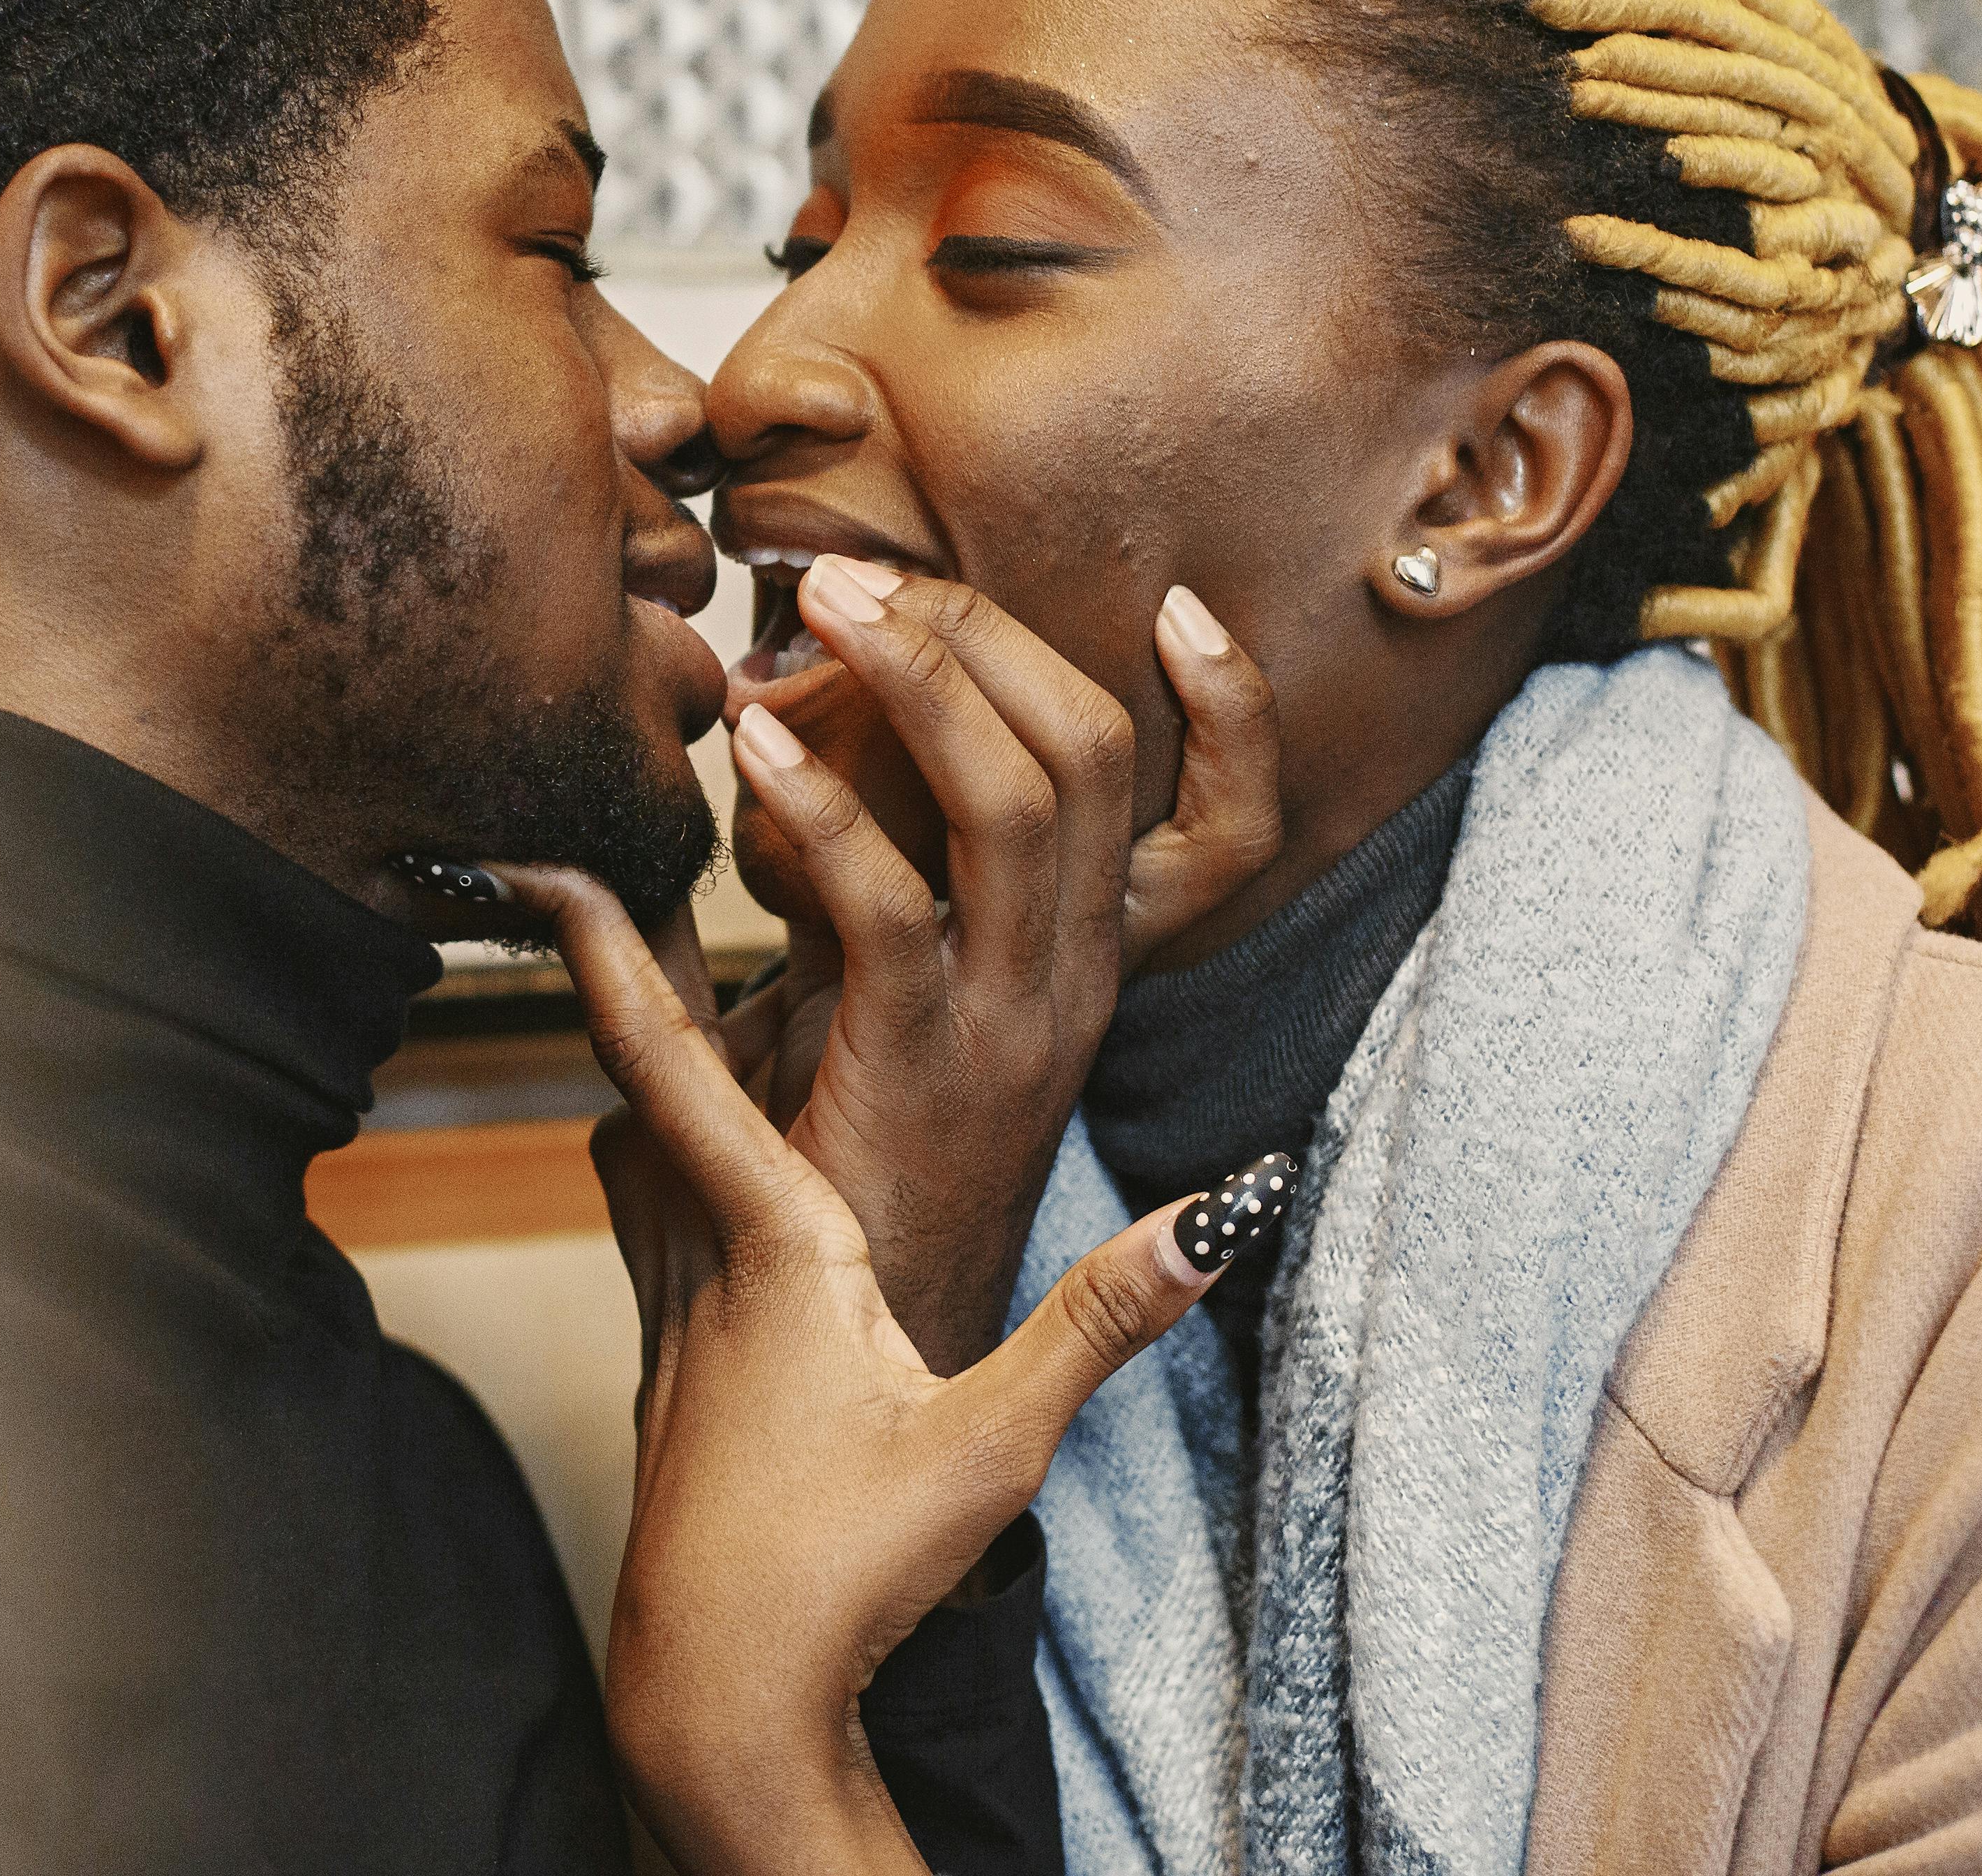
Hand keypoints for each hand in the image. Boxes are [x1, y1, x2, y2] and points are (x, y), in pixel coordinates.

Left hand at [497, 866, 1232, 1875]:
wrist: (721, 1696)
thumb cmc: (842, 1573)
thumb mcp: (988, 1447)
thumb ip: (1097, 1325)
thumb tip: (1214, 1218)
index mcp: (771, 1247)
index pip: (676, 1064)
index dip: (613, 952)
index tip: (553, 853)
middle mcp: (696, 1256)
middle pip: (641, 1072)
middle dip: (624, 960)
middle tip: (594, 850)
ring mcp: (668, 1310)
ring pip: (638, 1136)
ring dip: (649, 1046)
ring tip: (649, 951)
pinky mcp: (669, 1359)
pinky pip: (651, 1204)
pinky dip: (665, 1136)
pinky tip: (698, 1135)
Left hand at [727, 566, 1281, 1368]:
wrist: (851, 1412)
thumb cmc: (838, 1196)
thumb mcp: (854, 1011)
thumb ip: (836, 894)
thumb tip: (776, 756)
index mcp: (1087, 970)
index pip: (1223, 816)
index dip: (1229, 707)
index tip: (1176, 601)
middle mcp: (1075, 987)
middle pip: (1094, 758)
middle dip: (989, 636)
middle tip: (865, 569)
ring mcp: (1013, 1027)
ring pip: (1022, 802)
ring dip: (926, 684)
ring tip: (821, 610)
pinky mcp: (926, 1071)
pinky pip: (891, 906)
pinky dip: (820, 811)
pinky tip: (752, 750)